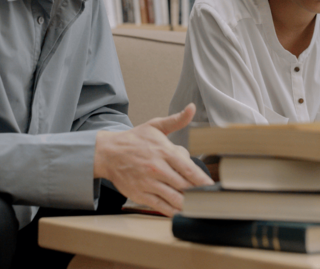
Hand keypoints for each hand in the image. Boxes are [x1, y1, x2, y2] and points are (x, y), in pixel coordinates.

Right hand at [94, 104, 213, 216]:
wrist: (108, 153)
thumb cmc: (134, 140)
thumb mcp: (155, 126)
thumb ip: (176, 120)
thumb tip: (191, 108)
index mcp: (163, 151)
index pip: (188, 169)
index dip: (202, 180)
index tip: (211, 186)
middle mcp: (157, 168)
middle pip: (184, 185)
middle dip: (198, 192)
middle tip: (208, 197)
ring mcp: (148, 183)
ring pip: (174, 198)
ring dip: (188, 204)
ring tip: (198, 206)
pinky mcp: (140, 195)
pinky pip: (160, 207)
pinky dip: (172, 211)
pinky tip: (181, 212)